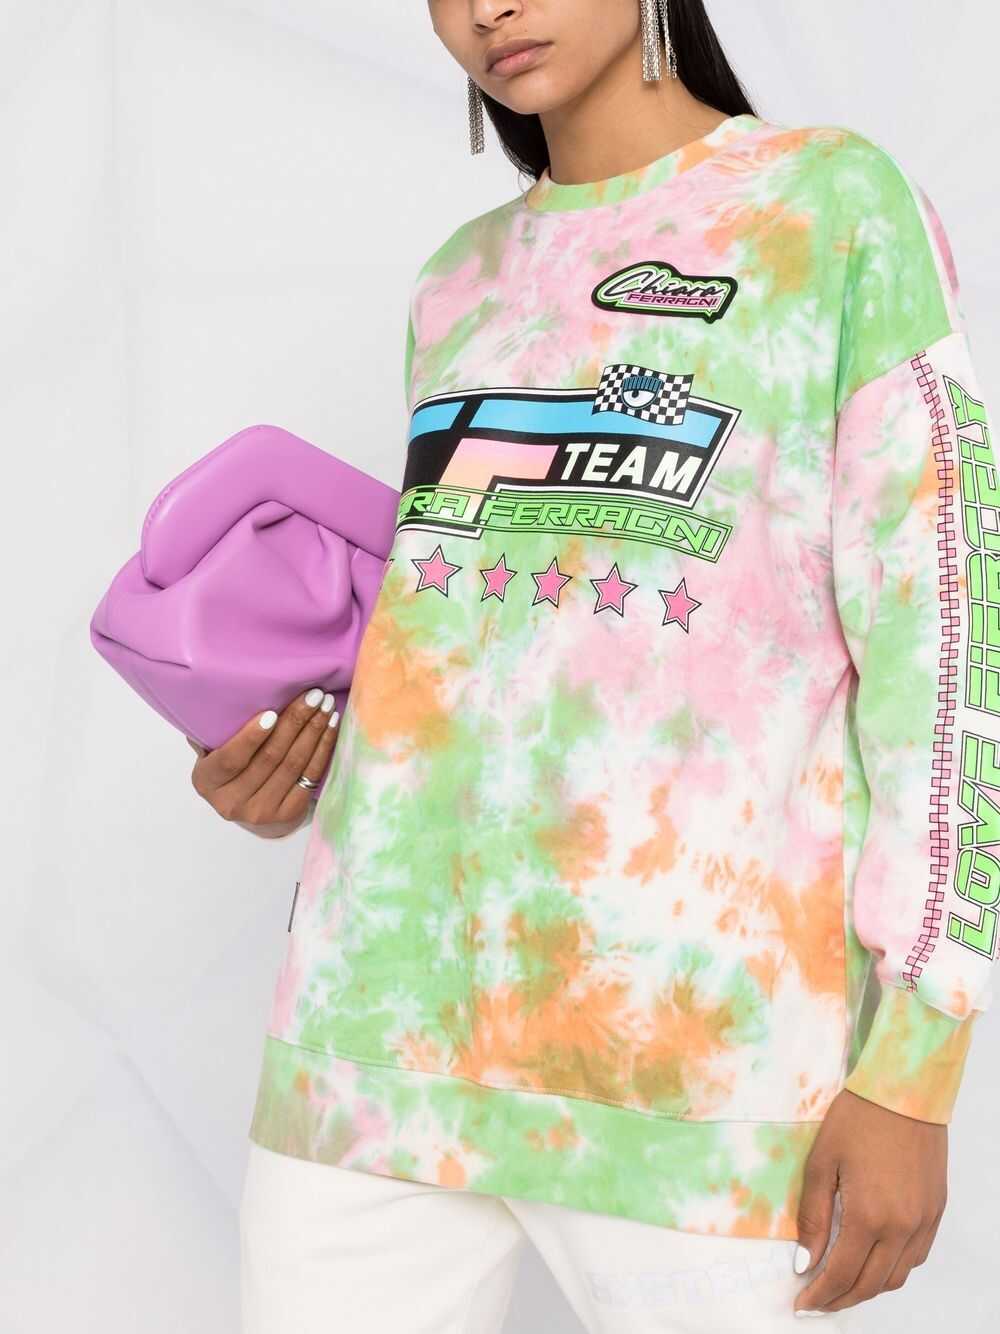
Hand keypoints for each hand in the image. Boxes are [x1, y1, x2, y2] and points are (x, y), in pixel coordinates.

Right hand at [186, 687, 341, 838]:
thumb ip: (214, 731)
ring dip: (314, 731)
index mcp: (208, 782)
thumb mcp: (212, 751)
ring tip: (327, 705)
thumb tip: (218, 696)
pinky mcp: (289, 814)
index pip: (231, 759)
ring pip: (294, 764)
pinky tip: (331, 726)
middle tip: (314, 695)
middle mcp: (232, 802)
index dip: (251, 737)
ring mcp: (262, 812)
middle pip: (270, 757)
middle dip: (295, 722)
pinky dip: (324, 748)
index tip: (272, 712)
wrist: (250, 805)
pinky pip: (311, 776)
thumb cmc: (231, 766)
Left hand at [793, 1089, 946, 1315]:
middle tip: (817, 1302)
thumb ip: (814, 1216)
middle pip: (871, 1284)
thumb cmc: (857, 1118)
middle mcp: (901, 1227)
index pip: (841, 1273)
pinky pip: (916, 1256)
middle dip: (841, 1299)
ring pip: (897, 1276)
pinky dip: (894, 1268)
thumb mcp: (822, 1162)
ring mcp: (923, 1221)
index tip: (801, 1305)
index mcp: (869, 1216)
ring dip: (869, 1287)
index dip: (819, 1295)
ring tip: (842, 1285)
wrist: (904, 1089)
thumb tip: (805, 1260)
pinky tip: (874, 1260)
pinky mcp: (936, 1210)